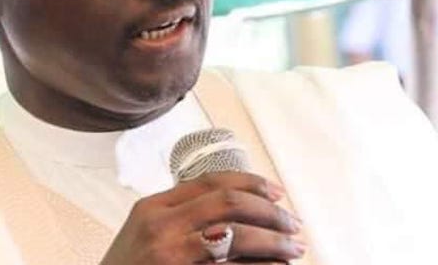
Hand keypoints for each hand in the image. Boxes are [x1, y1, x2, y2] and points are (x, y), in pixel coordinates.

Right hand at [100, 171, 304, 263]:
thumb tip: (233, 207)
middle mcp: (162, 227)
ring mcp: (172, 256)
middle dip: (269, 211)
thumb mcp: (143, 234)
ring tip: (294, 248)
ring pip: (237, 236)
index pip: (210, 181)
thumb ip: (176, 216)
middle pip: (228, 203)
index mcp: (153, 208)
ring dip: (274, 241)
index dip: (250, 183)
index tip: (276, 193)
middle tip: (292, 223)